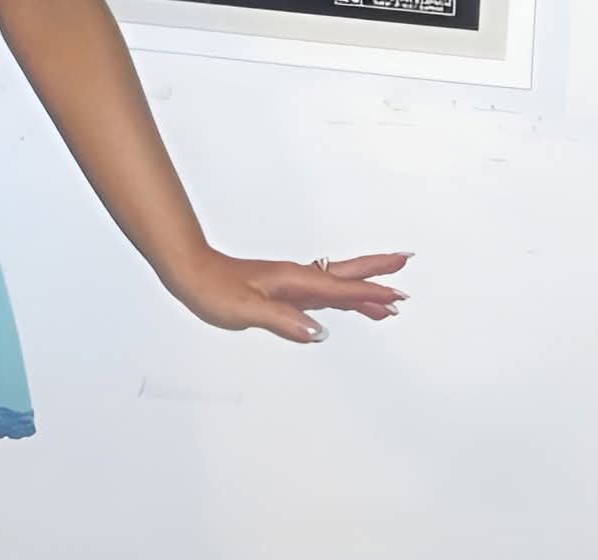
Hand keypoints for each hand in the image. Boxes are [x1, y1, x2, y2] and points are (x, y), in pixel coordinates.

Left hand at [168, 246, 410, 342]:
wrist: (192, 273)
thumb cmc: (213, 288)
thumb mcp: (246, 309)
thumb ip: (283, 320)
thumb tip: (317, 331)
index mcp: (292, 280)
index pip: (339, 289)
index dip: (368, 293)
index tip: (396, 296)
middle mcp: (296, 278)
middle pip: (345, 275)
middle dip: (376, 274)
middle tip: (405, 267)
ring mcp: (291, 284)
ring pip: (337, 287)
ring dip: (363, 291)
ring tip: (390, 301)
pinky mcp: (284, 292)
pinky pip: (323, 295)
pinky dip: (342, 299)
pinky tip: (347, 308)